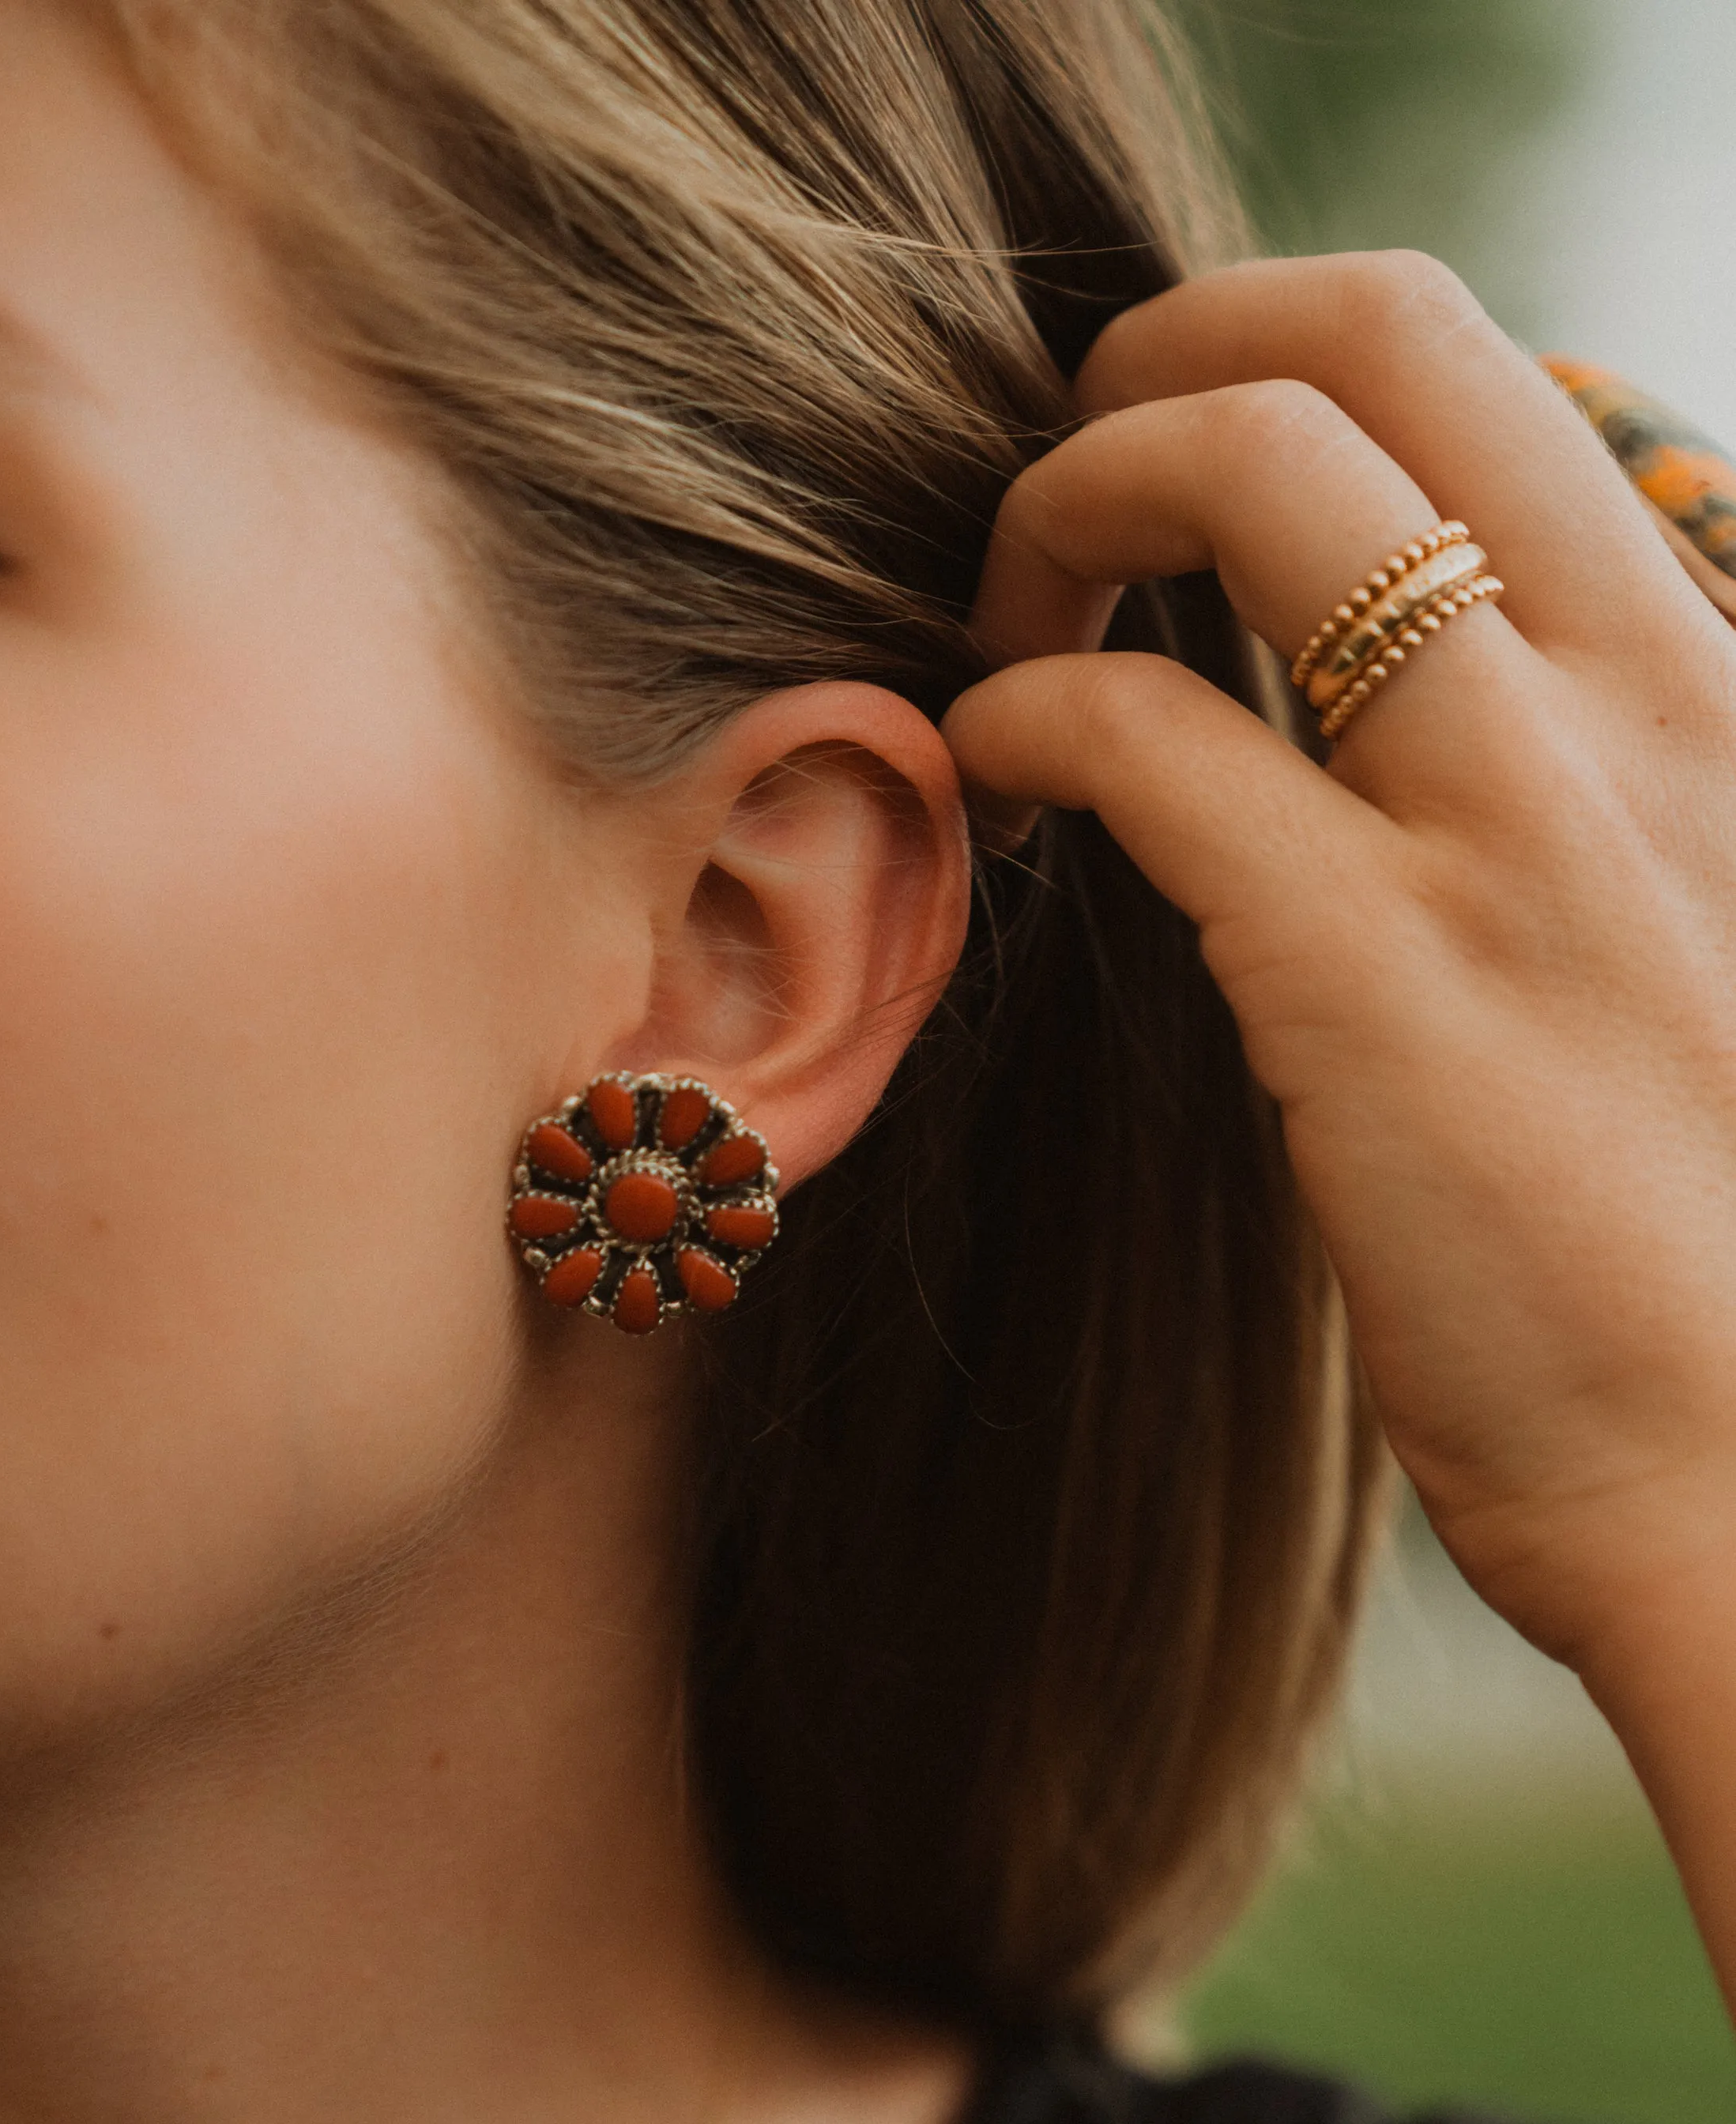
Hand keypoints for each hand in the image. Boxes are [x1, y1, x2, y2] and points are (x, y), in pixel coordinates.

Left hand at [945, 252, 1735, 1696]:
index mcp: (1714, 684)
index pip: (1497, 374)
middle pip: (1378, 328)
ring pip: (1248, 465)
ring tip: (1000, 633)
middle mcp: (1639, 698)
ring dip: (1063, 504)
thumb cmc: (1707, 1263)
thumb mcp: (1696, 953)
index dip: (1295, 378)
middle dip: (1159, 361)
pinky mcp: (1376, 969)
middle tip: (1057, 511)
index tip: (1187, 509)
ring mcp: (1515, 821)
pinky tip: (991, 791)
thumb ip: (1581, 808)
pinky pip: (1137, 735)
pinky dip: (1016, 721)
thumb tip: (1396, 740)